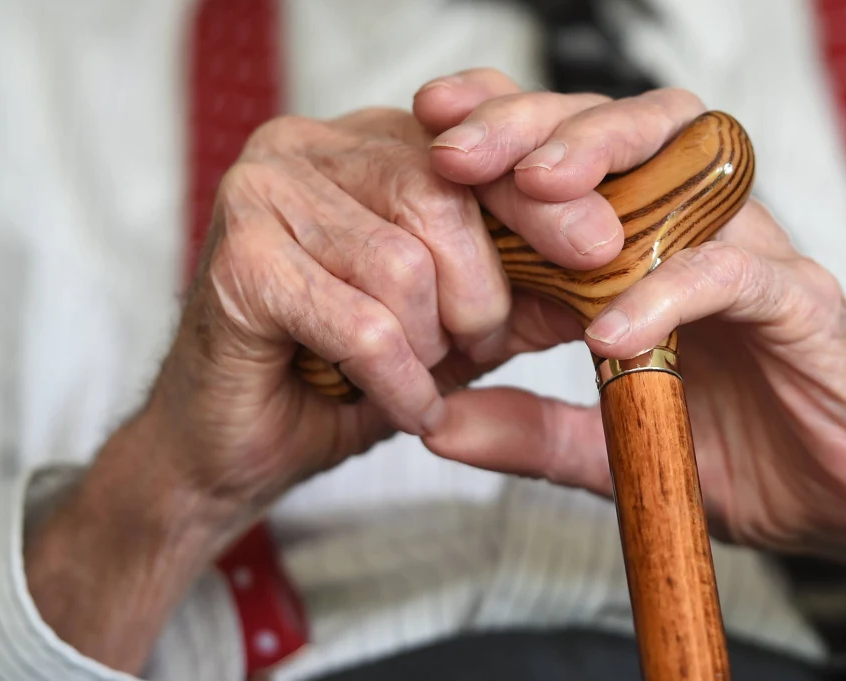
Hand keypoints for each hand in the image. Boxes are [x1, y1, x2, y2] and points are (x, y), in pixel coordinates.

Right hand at [23, 69, 711, 671]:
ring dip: (431, 345)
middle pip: (443, 196)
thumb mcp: (454, 324)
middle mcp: (307, 146)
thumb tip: (610, 259)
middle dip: (481, 294)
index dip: (543, 197)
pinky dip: (397, 380)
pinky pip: (363, 323)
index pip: (473, 142)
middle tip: (476, 349)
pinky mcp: (238, 258)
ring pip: (404, 264)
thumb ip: (520, 285)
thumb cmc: (341, 375)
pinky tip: (400, 405)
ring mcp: (262, 192)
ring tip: (418, 376)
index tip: (601, 249)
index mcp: (362, 143)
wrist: (235, 445)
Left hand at [418, 74, 845, 617]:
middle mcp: (698, 234)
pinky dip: (667, 293)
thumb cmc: (751, 457)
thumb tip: (436, 423)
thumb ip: (532, 430)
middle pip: (618, 132)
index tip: (428, 134)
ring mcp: (752, 258)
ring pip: (682, 165)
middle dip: (532, 124)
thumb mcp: (617, 447)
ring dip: (599, 162)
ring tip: (527, 190)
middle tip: (457, 149)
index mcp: (648, 251)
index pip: (573, 159)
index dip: (502, 131)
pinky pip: (732, 274)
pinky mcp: (801, 302)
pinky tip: (609, 329)